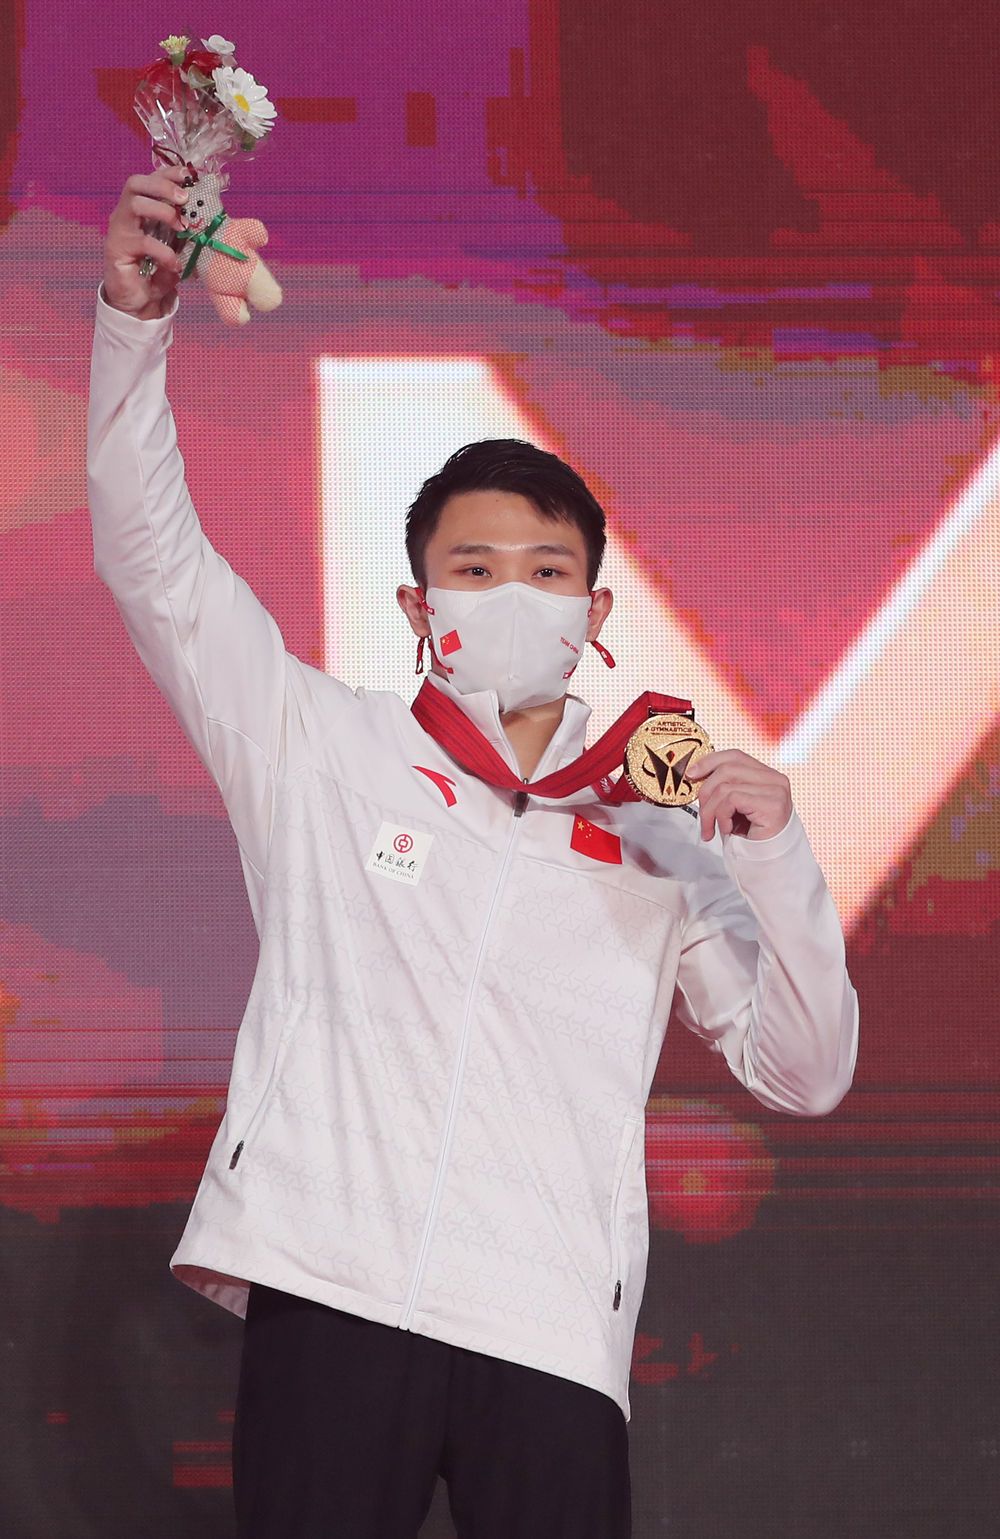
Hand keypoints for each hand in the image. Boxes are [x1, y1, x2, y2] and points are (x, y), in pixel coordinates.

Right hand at [102, 167, 189, 319]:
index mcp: (139, 208)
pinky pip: (143, 242)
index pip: (149, 180)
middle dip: (162, 186)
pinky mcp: (117, 249)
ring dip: (163, 212)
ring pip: (135, 204)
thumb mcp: (174, 247)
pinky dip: (164, 252)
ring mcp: (119, 230)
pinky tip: (175, 264)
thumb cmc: (156, 271)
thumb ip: (183, 230)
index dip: (167, 173)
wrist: (137, 301)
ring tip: (182, 229)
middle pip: (136, 183)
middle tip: (184, 200)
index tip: (188, 175)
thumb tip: (205, 214)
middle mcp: (125, 214)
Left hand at [686, 749, 792, 841]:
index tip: (691, 774)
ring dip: (711, 811)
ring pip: (725, 787)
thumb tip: (695, 775)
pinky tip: (728, 829)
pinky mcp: (772, 804)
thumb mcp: (733, 806)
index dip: (710, 761)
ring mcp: (776, 791)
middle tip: (703, 817)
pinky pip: (732, 800)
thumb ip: (723, 787)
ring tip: (712, 829)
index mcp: (766, 775)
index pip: (735, 756)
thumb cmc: (751, 835)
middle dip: (705, 793)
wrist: (770, 860)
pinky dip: (722, 816)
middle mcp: (775, 779)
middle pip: (727, 769)